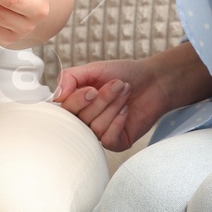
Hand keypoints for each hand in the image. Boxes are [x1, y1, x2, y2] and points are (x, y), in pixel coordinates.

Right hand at [52, 57, 171, 151]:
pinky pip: (107, 139)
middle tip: (118, 85)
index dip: (77, 101)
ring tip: (124, 93)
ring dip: (113, 107)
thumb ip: (70, 77)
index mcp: (76, 102)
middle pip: (79, 119)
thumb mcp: (94, 69)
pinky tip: (126, 110)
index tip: (92, 89)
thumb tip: (56, 96)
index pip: (63, 110)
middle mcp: (84, 119)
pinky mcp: (116, 142)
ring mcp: (99, 133)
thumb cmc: (124, 74)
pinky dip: (118, 122)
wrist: (154, 81)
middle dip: (102, 100)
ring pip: (95, 128)